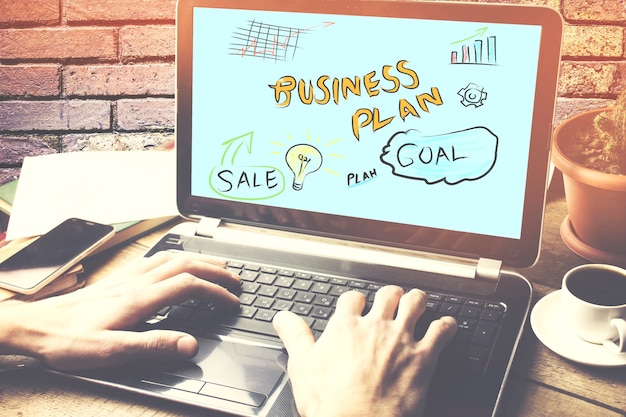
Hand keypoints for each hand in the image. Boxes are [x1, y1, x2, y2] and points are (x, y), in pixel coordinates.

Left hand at [0, 251, 239, 369]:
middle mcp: (136, 281)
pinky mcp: (118, 278)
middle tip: (235, 279)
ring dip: (199, 260)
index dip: (215, 292)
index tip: (232, 302)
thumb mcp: (111, 351)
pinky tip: (176, 263)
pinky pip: (155, 259)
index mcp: (139, 298)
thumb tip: (190, 344)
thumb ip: (153, 346)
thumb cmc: (68, 340)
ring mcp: (127, 277)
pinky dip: (177, 257)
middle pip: (185, 265)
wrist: (34, 326)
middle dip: (215, 270)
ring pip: (172, 258)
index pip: (189, 285)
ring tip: (217, 266)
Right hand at [273, 286, 456, 416]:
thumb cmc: (332, 403)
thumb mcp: (302, 366)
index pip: (352, 298)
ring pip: (416, 302)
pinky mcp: (424, 357)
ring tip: (418, 302)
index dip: (355, 301)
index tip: (357, 307)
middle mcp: (376, 326)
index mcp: (346, 326)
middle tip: (391, 301)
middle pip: (388, 294)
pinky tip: (447, 326)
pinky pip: (442, 330)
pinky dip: (447, 325)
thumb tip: (283, 317)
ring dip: (418, 300)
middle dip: (390, 296)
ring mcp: (402, 339)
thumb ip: (294, 335)